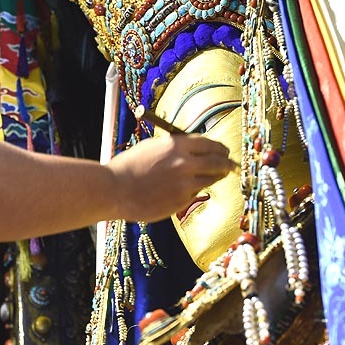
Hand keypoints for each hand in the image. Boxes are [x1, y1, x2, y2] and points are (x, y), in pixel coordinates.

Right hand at [105, 134, 236, 222]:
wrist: (115, 189)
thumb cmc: (128, 166)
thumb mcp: (152, 147)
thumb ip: (173, 148)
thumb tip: (192, 150)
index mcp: (176, 145)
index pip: (209, 143)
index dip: (219, 147)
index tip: (224, 151)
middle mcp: (185, 163)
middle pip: (218, 161)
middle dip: (226, 162)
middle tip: (229, 164)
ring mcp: (186, 183)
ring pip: (212, 179)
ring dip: (216, 177)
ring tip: (217, 176)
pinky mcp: (182, 200)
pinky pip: (195, 193)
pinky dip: (194, 190)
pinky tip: (184, 189)